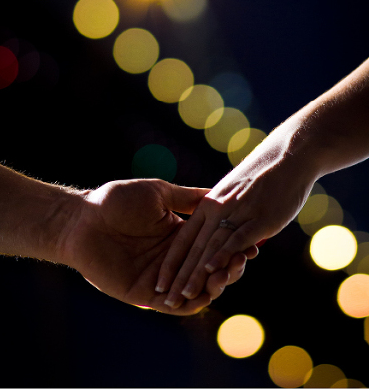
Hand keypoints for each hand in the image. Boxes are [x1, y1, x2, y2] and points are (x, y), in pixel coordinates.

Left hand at [61, 178, 256, 314]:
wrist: (82, 221)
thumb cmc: (115, 201)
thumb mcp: (157, 193)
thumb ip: (186, 198)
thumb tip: (217, 192)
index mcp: (178, 233)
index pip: (212, 243)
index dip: (232, 244)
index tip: (252, 240)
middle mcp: (174, 258)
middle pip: (210, 268)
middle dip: (230, 265)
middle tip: (244, 257)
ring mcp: (163, 279)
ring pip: (198, 288)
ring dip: (217, 283)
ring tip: (229, 272)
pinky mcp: (148, 296)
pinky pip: (177, 305)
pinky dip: (194, 300)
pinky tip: (207, 290)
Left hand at [154, 126, 312, 305]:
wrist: (289, 153)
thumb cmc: (264, 171)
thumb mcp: (234, 190)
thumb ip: (222, 210)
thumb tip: (219, 234)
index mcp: (209, 205)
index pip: (186, 239)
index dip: (174, 263)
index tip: (162, 284)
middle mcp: (217, 211)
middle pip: (195, 249)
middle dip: (181, 277)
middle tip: (169, 300)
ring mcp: (235, 214)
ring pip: (210, 249)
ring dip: (197, 274)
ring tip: (185, 295)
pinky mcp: (255, 218)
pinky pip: (234, 238)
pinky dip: (222, 254)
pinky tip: (211, 270)